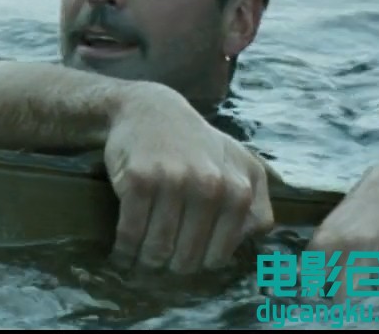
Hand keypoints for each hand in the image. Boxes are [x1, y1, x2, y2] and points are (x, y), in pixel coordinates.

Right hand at [103, 84, 273, 273]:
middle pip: (188, 255)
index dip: (200, 264)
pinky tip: (122, 253)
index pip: (219, 254)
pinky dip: (124, 249)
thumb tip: (249, 244)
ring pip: (158, 247)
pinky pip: (131, 231)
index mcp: (239, 190)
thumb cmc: (198, 144)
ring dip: (146, 262)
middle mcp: (210, 187)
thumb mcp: (241, 166)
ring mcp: (173, 182)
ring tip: (140, 263)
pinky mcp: (140, 180)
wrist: (149, 111)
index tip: (187, 263)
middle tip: (161, 265)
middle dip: (172, 267)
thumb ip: (257, 206)